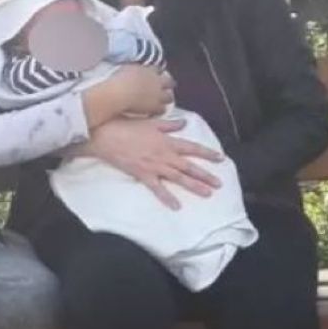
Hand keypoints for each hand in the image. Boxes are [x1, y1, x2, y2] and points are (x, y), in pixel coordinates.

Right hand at [82, 118, 224, 209]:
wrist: (107, 136)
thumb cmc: (127, 125)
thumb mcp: (151, 122)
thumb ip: (169, 124)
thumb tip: (184, 122)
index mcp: (167, 141)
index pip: (192, 148)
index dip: (207, 153)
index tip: (220, 158)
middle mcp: (165, 155)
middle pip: (189, 166)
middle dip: (206, 175)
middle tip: (219, 183)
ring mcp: (155, 166)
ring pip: (178, 178)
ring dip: (194, 186)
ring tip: (207, 194)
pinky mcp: (143, 175)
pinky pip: (158, 189)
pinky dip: (167, 198)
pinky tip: (177, 206)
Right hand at [107, 65, 172, 116]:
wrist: (120, 93)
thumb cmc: (120, 80)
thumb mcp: (127, 68)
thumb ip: (135, 69)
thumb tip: (135, 70)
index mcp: (150, 70)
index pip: (158, 69)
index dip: (158, 72)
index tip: (156, 74)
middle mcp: (157, 81)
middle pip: (169, 82)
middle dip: (168, 84)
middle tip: (165, 87)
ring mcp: (158, 94)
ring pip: (169, 97)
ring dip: (166, 98)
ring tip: (162, 101)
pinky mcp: (155, 106)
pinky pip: (162, 109)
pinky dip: (159, 110)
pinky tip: (154, 112)